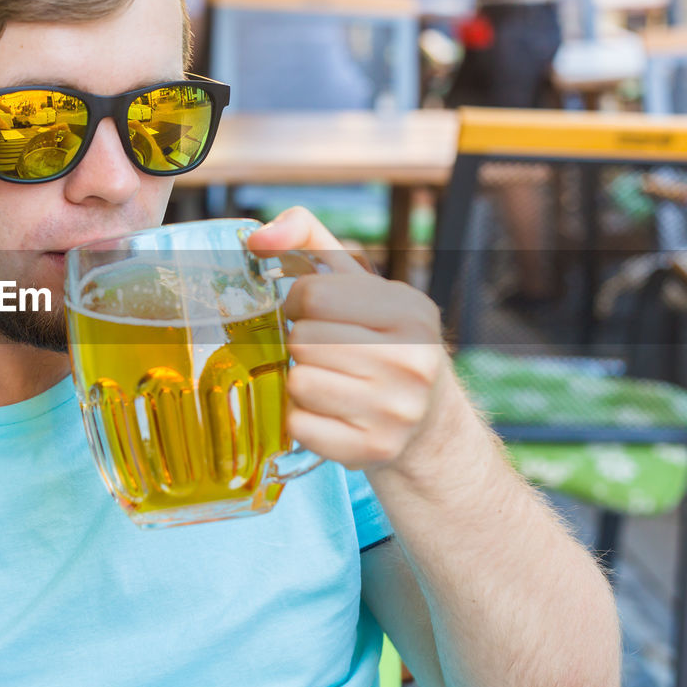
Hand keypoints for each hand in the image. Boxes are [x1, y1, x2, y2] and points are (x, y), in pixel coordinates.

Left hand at [247, 207, 455, 472]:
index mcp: (410, 311)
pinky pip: (298, 425)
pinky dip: (301, 418)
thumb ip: (307, 239)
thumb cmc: (381, 340)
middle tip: (326, 352)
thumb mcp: (358, 282)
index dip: (298, 302)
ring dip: (300, 380)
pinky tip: (329, 412)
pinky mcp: (372, 450)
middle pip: (302, 340)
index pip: (313, 294)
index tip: (313, 313)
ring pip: (297, 382)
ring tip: (329, 381)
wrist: (428, 420)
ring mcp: (395, 410)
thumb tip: (258, 236)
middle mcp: (412, 361)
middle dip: (302, 343)